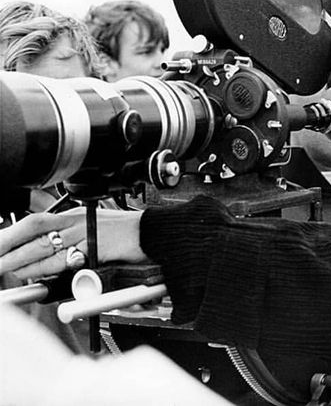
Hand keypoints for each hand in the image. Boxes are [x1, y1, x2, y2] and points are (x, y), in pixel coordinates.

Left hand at [0, 207, 147, 279]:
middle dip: (8, 250)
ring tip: (3, 269)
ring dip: (20, 262)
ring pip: (44, 249)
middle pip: (33, 234)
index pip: (34, 222)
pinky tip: (32, 275)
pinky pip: (64, 262)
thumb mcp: (94, 230)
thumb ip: (70, 241)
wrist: (156, 235)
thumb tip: (43, 259)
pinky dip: (46, 270)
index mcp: (75, 215)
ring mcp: (86, 235)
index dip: (11, 233)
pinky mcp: (95, 250)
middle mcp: (77, 222)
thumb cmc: (128, 236)